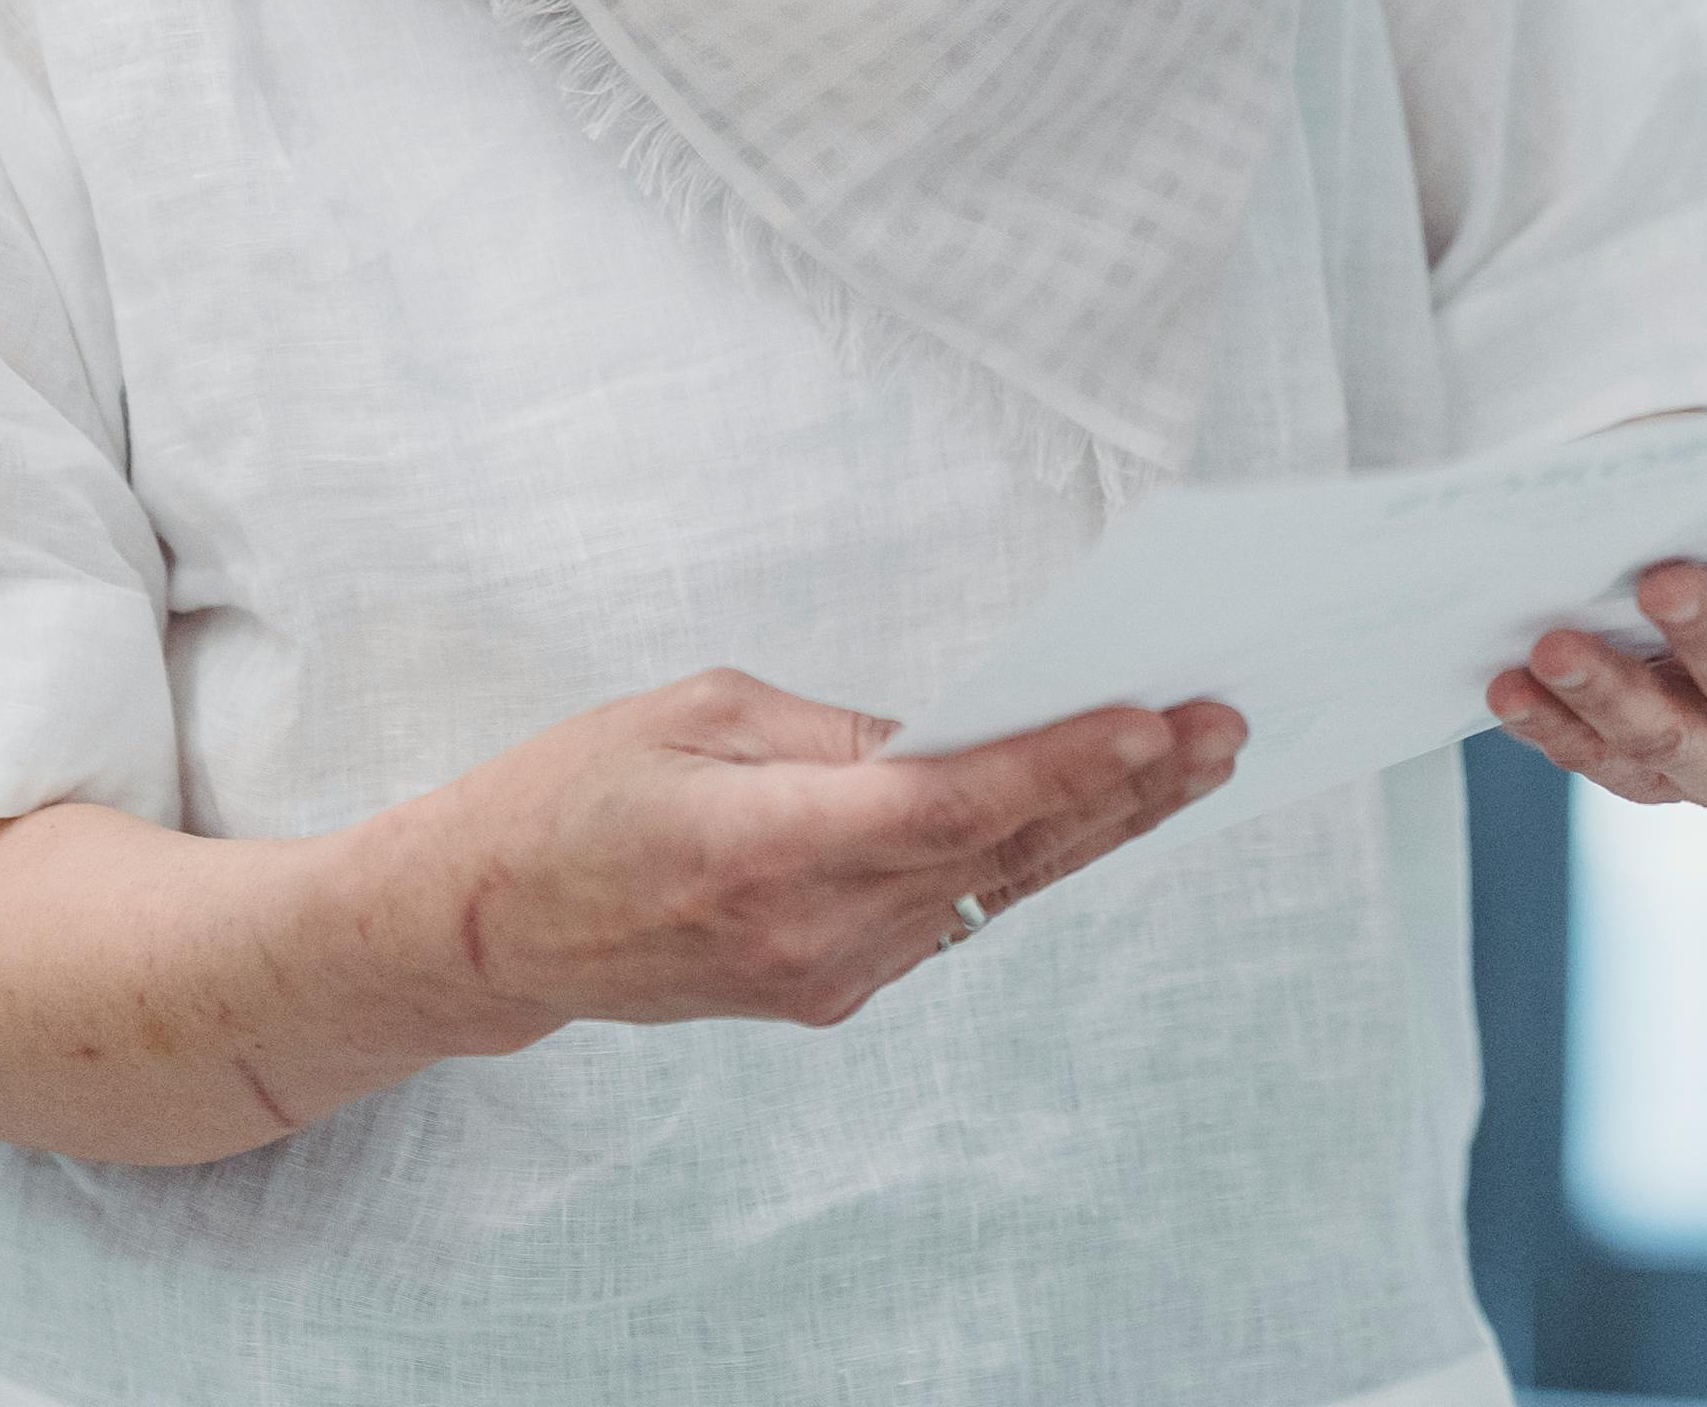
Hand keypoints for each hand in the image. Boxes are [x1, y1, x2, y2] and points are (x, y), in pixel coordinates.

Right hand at [418, 669, 1246, 1035]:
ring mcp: (823, 977)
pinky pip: (946, 914)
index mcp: (763, 848)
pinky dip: (1024, 858)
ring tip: (1190, 761)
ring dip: (1094, 824)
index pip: (948, 808)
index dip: (1060, 765)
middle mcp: (807, 930)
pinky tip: (1093, 810)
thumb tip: (955, 734)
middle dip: (1121, 788)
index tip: (1152, 720)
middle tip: (1220, 727)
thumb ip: (834, 734)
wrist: (487, 932)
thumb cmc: (570, 797)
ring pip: (989, 889)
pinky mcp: (826, 992)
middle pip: (998, 854)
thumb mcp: (697, 714)